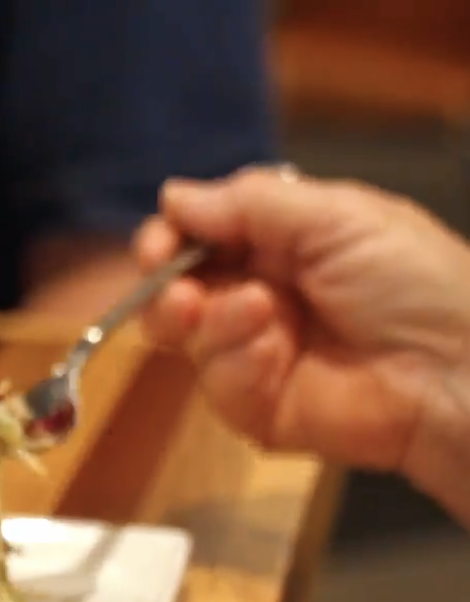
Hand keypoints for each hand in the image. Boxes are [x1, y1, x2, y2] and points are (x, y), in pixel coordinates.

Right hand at [134, 166, 469, 520]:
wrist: (456, 370)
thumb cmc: (414, 281)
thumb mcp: (336, 216)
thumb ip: (247, 203)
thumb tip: (171, 195)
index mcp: (285, 243)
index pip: (202, 234)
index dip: (172, 235)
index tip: (161, 242)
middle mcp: (263, 295)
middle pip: (176, 287)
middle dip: (166, 284)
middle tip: (177, 287)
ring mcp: (257, 353)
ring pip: (185, 336)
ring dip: (206, 321)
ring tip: (252, 313)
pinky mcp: (258, 406)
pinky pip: (215, 383)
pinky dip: (235, 364)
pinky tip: (271, 353)